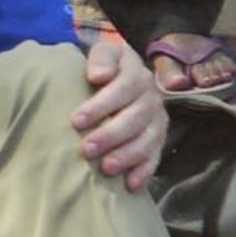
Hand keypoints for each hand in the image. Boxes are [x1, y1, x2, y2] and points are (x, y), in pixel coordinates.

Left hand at [69, 40, 166, 191]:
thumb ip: (101, 58)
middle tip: (86, 150)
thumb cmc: (105, 65)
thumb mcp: (103, 52)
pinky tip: (130, 184)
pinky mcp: (159, 138)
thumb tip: (98, 76)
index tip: (76, 121)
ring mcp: (158, 119)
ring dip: (127, 156)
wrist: (124, 73)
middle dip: (110, 135)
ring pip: (147, 140)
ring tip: (105, 168)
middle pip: (135, 118)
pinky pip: (156, 156)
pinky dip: (144, 171)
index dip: (101, 105)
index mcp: (137, 73)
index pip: (123, 88)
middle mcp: (151, 97)